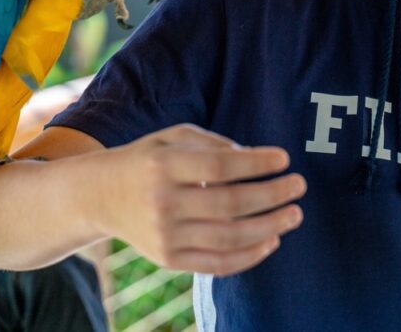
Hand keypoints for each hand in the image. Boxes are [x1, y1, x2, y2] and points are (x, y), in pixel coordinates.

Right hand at [99, 124, 305, 275]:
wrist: (100, 195)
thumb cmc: (147, 159)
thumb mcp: (172, 136)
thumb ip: (212, 143)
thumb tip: (254, 157)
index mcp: (164, 165)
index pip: (219, 166)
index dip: (255, 163)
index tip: (284, 159)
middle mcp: (163, 201)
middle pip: (230, 203)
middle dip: (272, 195)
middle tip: (299, 186)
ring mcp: (165, 235)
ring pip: (228, 237)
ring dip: (269, 227)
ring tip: (294, 214)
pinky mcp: (168, 259)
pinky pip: (216, 264)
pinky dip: (249, 256)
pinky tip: (272, 241)